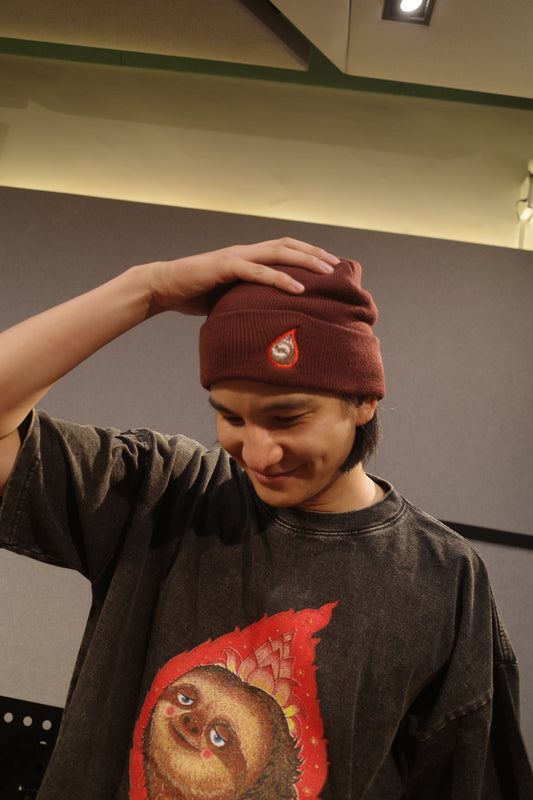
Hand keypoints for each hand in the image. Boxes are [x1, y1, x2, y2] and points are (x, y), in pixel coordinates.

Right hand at [146, 238, 339, 315]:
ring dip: (305, 261)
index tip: (329, 265)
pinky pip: (258, 271)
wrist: (164, 287)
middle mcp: (245, 251)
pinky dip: (280, 279)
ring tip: (327, 273)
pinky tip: (299, 289)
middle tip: (338, 265)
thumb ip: (247, 301)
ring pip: (278, 252)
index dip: (308, 253)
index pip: (284, 249)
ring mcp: (236, 257)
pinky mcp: (225, 267)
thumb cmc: (194, 294)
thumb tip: (267, 321)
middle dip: (315, 253)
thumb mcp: (228, 298)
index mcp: (248, 256)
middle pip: (288, 245)